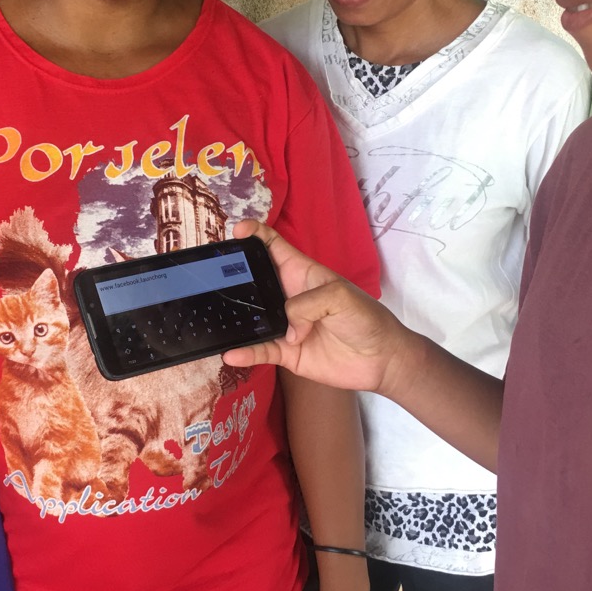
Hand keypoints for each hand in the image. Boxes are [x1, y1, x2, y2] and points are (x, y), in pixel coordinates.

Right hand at [224, 221, 410, 393]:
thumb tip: (287, 329)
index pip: (273, 246)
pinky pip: (260, 350)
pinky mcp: (286, 353)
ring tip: (214, 319)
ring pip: (251, 319)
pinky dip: (246, 353)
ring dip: (234, 319)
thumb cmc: (367, 318)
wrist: (381, 359)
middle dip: (232, 277)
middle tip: (210, 279)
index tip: (236, 231)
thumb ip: (307, 304)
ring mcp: (285, 325)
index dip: (255, 234)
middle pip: (253, 281)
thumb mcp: (340, 297)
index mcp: (301, 273)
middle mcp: (288, 297)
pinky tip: (231, 354)